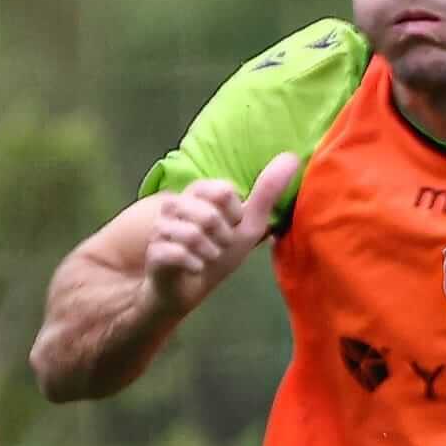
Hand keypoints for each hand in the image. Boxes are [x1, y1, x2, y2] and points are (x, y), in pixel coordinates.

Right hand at [143, 152, 300, 313]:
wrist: (190, 288)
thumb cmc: (219, 252)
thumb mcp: (249, 224)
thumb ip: (267, 192)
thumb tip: (292, 157)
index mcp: (198, 192)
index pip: (222, 191)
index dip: (234, 214)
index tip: (232, 225)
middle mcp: (174, 205)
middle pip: (208, 214)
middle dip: (223, 237)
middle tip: (219, 245)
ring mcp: (160, 228)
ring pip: (193, 235)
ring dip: (209, 252)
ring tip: (207, 256)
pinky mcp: (153, 251)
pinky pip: (178, 254)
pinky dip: (195, 265)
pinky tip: (194, 267)